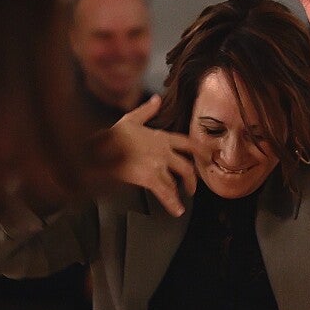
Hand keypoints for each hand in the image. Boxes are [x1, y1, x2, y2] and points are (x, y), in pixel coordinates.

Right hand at [108, 96, 196, 215]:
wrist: (101, 148)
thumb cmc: (114, 135)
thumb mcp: (131, 119)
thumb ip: (147, 110)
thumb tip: (156, 99)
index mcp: (161, 137)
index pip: (187, 143)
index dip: (200, 150)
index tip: (207, 157)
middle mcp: (164, 150)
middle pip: (186, 166)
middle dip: (192, 179)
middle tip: (192, 188)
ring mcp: (158, 164)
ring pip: (176, 181)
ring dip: (179, 193)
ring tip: (180, 201)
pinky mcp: (149, 177)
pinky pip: (165, 193)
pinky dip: (172, 203)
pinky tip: (176, 210)